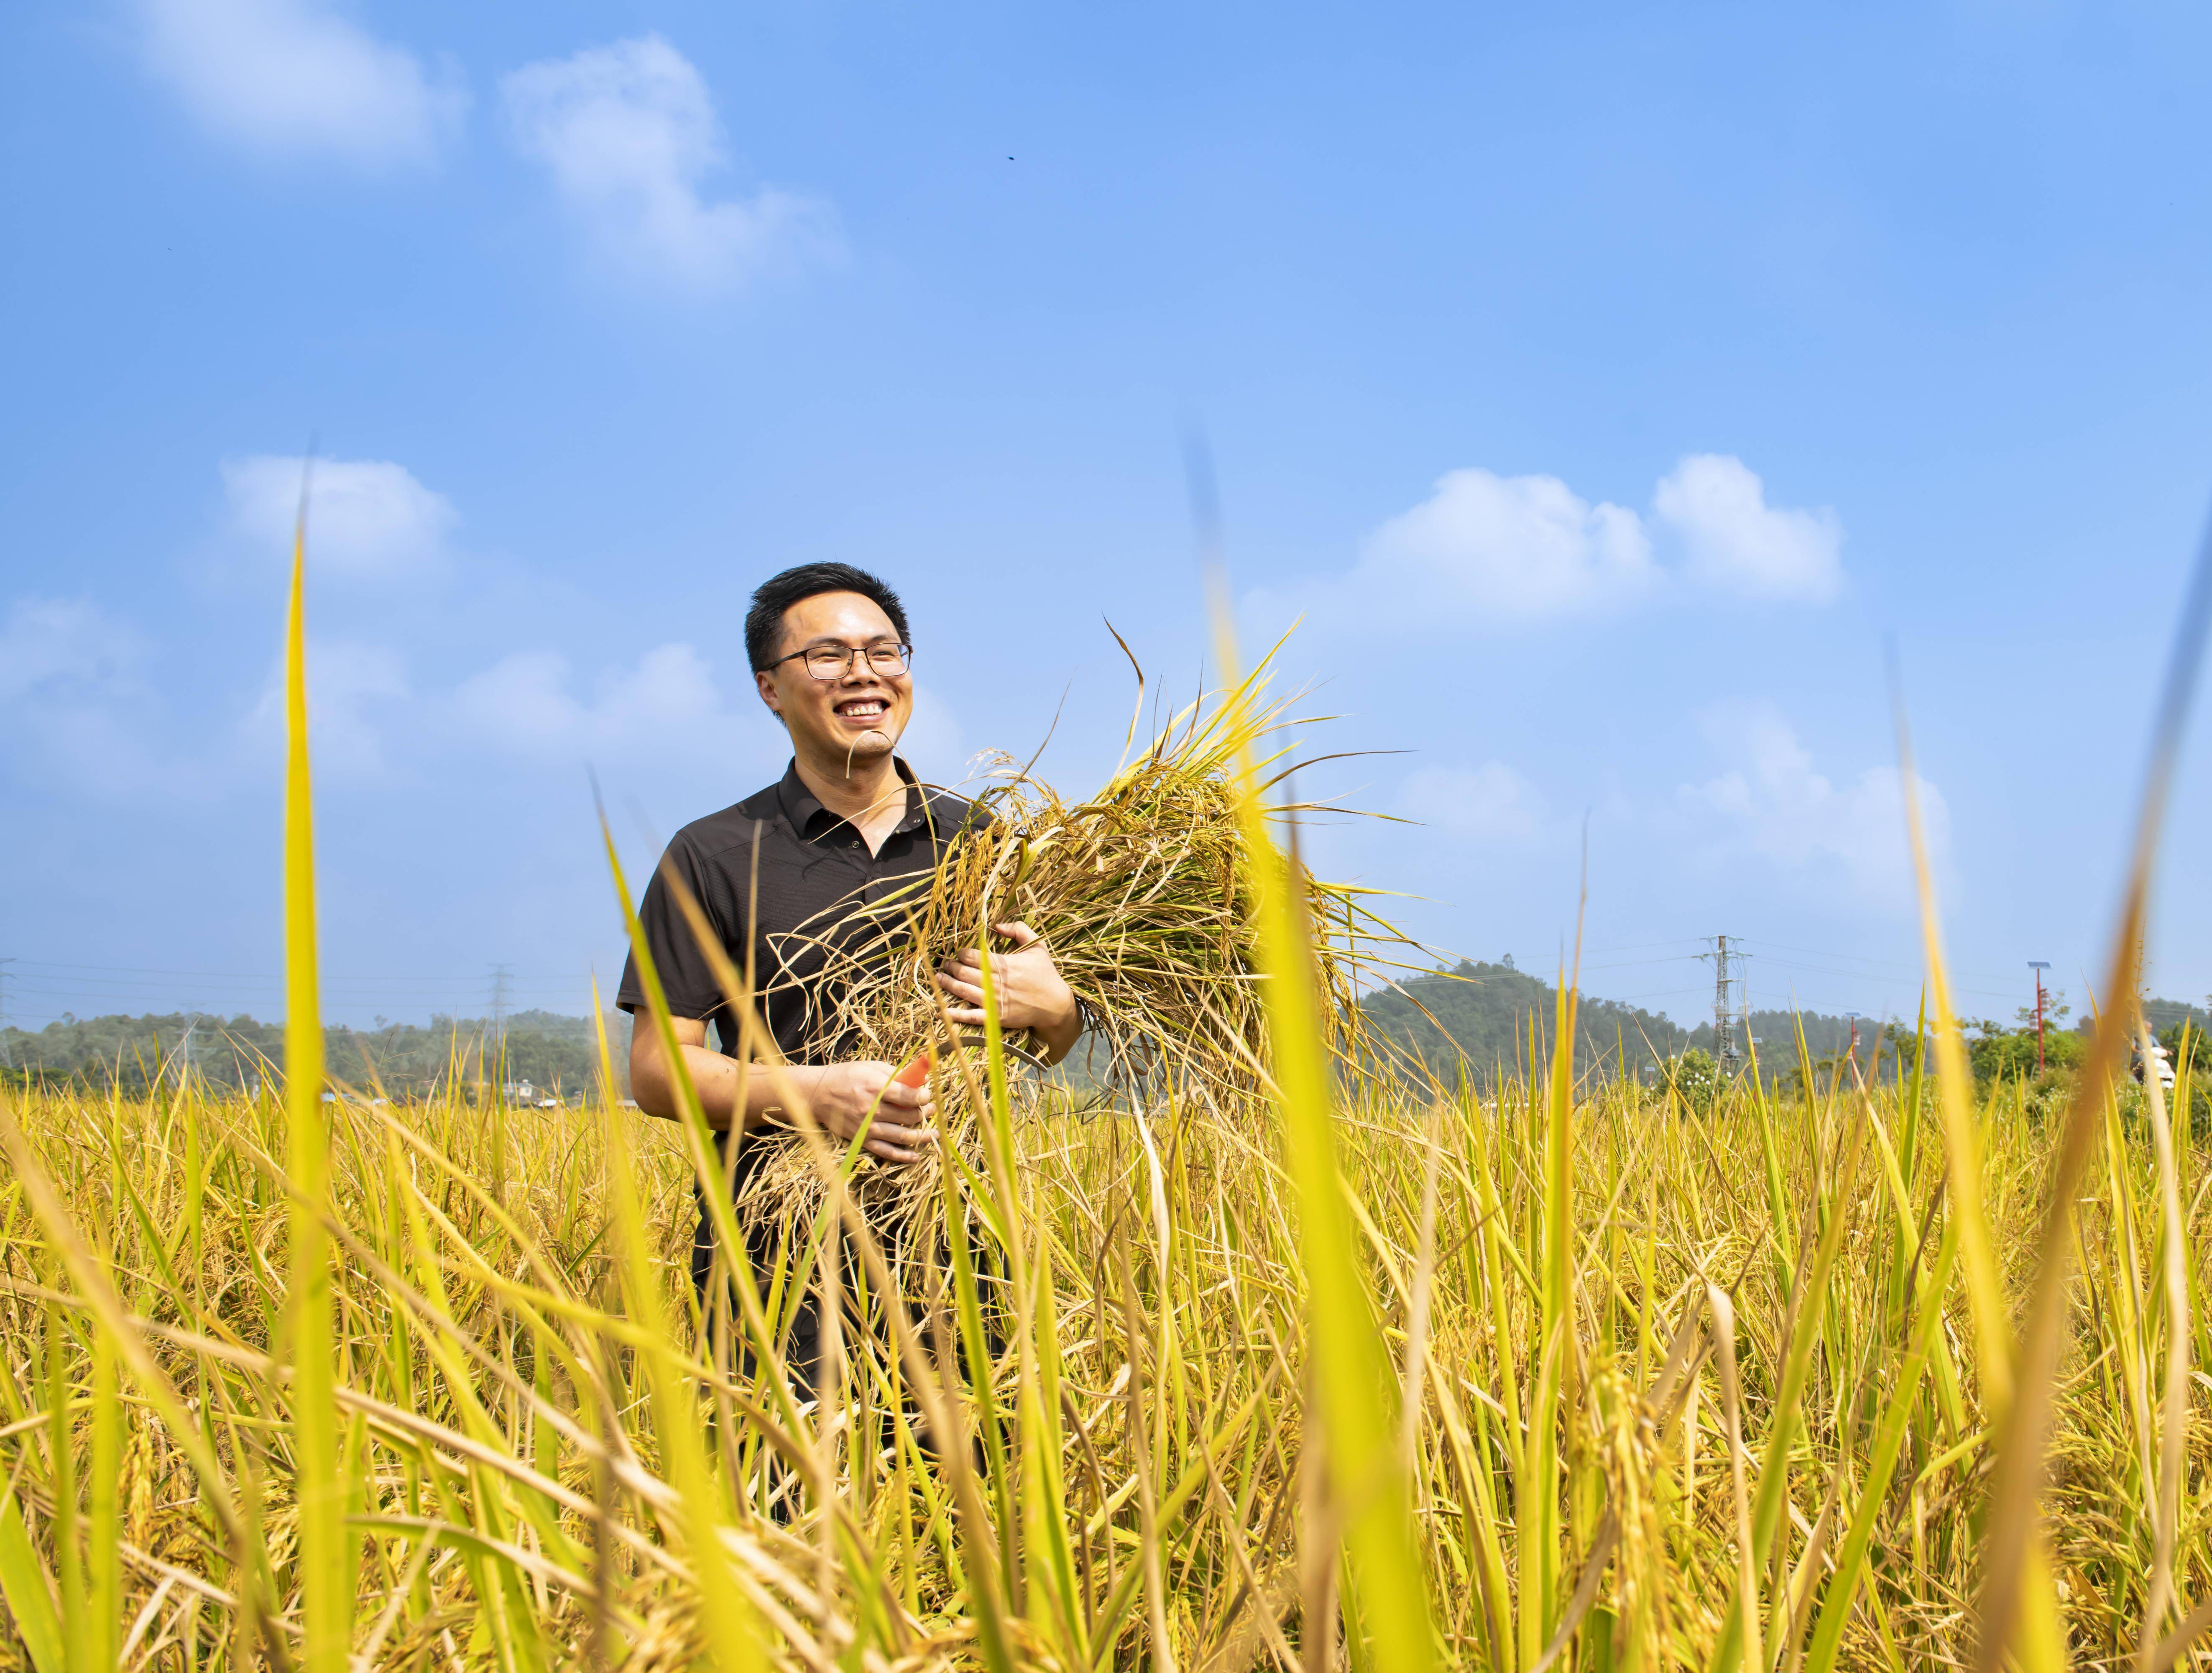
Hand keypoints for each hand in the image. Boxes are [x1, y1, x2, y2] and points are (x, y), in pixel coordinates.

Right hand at [799, 1060, 936, 1164]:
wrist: (817, 1094)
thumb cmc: (847, 1077)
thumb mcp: (871, 1067)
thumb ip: (897, 1073)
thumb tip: (922, 1079)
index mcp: (876, 1087)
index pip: (910, 1096)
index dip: (924, 1097)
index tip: (928, 1095)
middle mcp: (872, 1109)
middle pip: (909, 1116)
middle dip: (925, 1113)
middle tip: (931, 1109)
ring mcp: (867, 1127)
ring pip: (903, 1136)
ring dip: (923, 1135)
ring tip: (933, 1132)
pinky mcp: (862, 1140)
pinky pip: (886, 1152)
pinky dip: (903, 1156)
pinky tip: (916, 1156)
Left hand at [936, 921, 1078, 1053]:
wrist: (1055, 1005)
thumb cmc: (1046, 974)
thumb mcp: (1037, 946)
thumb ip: (1019, 929)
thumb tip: (997, 925)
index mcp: (1003, 964)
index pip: (972, 956)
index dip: (961, 954)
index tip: (959, 954)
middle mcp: (995, 982)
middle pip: (963, 972)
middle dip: (951, 967)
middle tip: (947, 965)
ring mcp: (994, 1001)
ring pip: (962, 990)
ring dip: (946, 984)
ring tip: (939, 979)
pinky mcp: (995, 1018)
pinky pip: (970, 1016)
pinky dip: (954, 1014)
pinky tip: (942, 1010)